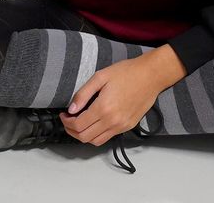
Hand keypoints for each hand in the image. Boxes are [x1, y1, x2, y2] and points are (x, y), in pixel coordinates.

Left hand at [59, 46, 184, 145]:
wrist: (150, 76)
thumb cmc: (126, 73)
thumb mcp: (100, 77)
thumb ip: (83, 94)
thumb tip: (71, 109)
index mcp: (103, 108)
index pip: (78, 125)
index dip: (66, 122)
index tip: (63, 114)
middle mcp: (112, 121)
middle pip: (85, 137)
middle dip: (71, 131)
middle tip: (67, 120)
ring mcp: (121, 126)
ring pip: (96, 141)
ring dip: (83, 135)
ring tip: (78, 123)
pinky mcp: (128, 127)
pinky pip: (108, 137)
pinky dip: (96, 135)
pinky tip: (93, 123)